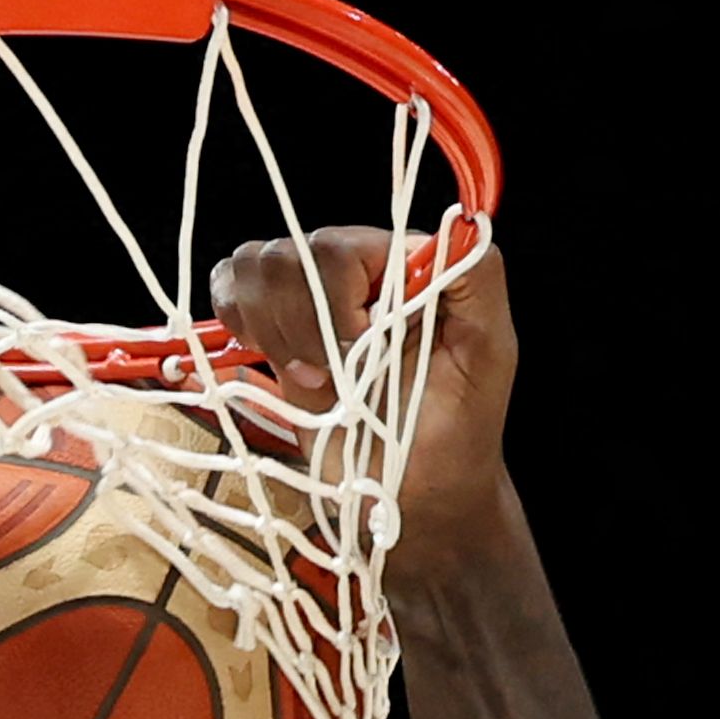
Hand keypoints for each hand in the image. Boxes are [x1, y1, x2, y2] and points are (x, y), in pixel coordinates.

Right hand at [211, 223, 517, 563]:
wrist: (418, 493)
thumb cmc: (459, 429)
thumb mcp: (489, 353)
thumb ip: (478, 282)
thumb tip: (459, 225)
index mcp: (402, 262)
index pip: (338, 246)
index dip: (334, 298)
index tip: (360, 348)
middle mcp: (355, 269)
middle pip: (286, 255)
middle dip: (303, 325)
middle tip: (334, 378)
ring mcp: (311, 296)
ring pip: (253, 265)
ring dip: (273, 328)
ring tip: (313, 377)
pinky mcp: (275, 327)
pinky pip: (230, 285)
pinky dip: (238, 318)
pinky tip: (268, 354)